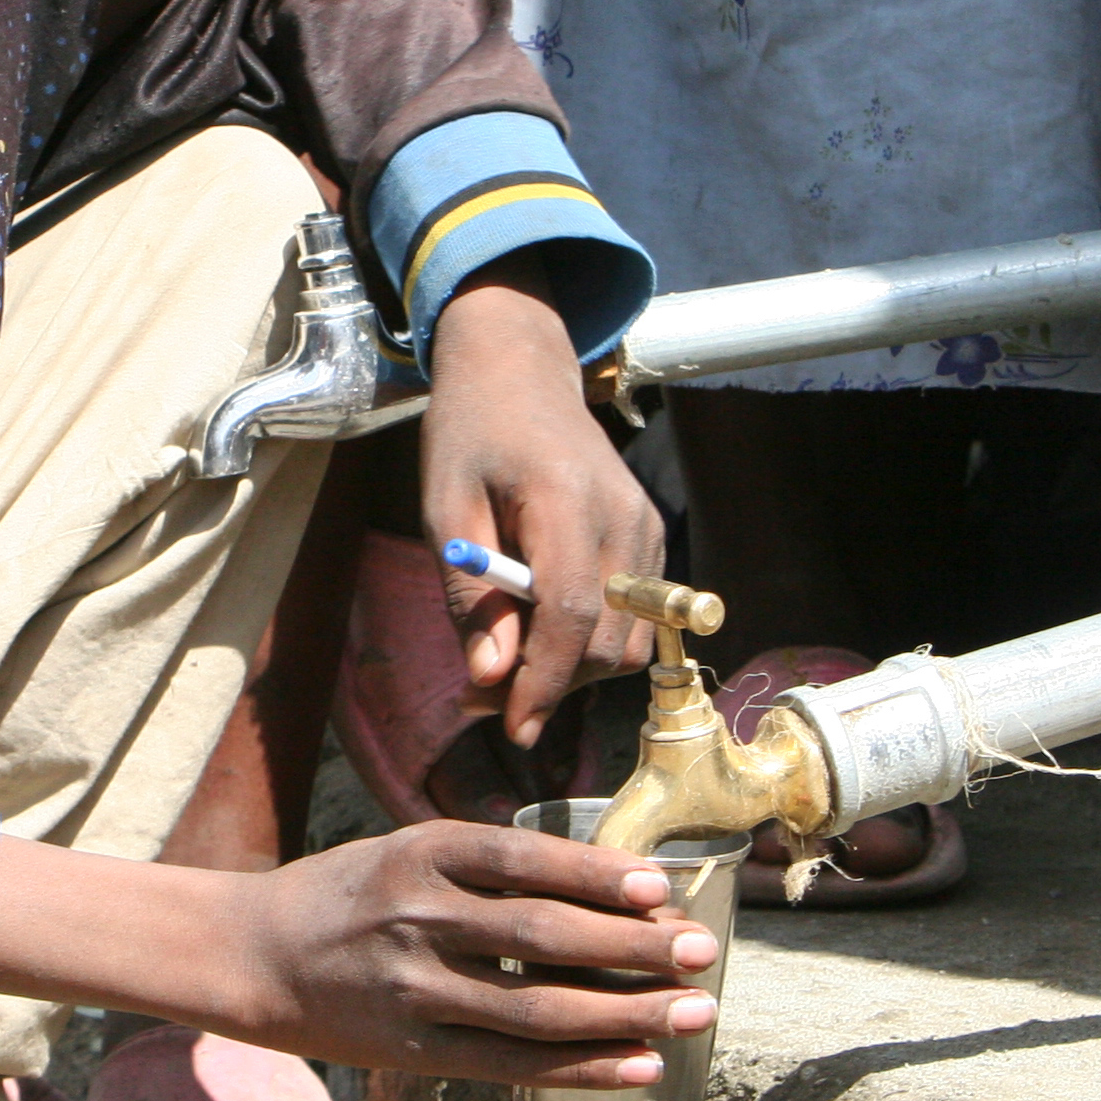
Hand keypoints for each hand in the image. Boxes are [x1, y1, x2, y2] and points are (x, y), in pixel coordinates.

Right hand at [213, 824, 719, 1085]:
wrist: (251, 955)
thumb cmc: (350, 896)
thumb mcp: (408, 852)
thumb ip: (490, 868)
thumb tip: (612, 894)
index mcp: (420, 852)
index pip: (525, 861)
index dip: (598, 876)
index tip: (662, 890)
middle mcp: (417, 917)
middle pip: (544, 937)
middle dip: (634, 948)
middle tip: (704, 953)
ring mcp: (413, 990)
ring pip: (538, 1009)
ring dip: (626, 1013)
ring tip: (693, 1014)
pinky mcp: (414, 1051)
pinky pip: (512, 1066)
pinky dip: (582, 1069)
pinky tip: (640, 1065)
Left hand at [421, 262, 666, 745]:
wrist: (522, 373)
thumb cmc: (473, 434)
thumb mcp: (446, 509)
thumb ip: (471, 596)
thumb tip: (491, 678)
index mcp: (567, 499)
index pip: (573, 613)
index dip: (545, 680)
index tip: (512, 726)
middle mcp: (625, 516)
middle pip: (609, 640)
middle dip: (553, 682)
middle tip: (483, 696)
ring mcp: (647, 526)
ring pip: (631, 640)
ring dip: (575, 668)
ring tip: (507, 660)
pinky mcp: (653, 535)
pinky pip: (636, 616)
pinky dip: (593, 640)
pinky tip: (542, 629)